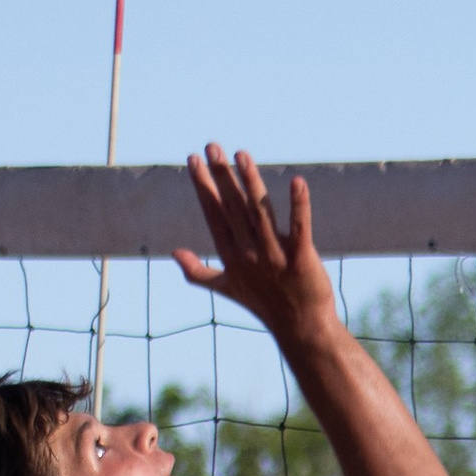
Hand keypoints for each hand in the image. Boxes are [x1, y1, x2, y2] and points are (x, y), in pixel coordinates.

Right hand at [173, 147, 339, 347]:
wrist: (301, 330)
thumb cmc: (264, 305)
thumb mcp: (227, 288)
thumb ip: (198, 272)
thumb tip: (173, 253)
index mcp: (231, 255)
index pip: (214, 214)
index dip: (203, 187)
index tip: (193, 159)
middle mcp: (250, 254)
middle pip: (233, 208)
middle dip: (221, 176)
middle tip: (211, 145)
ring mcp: (275, 257)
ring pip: (261, 214)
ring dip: (251, 183)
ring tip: (241, 155)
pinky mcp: (301, 260)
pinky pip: (300, 229)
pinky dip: (299, 206)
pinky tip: (298, 182)